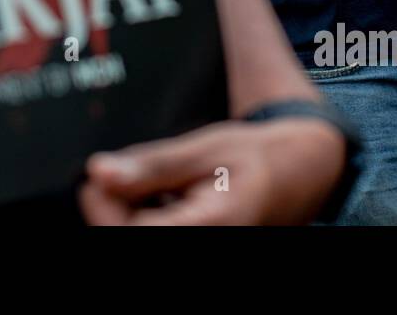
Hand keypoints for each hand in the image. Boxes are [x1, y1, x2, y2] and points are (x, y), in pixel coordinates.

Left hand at [79, 117, 346, 224]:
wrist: (298, 173)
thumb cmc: (255, 157)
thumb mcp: (202, 148)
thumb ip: (150, 166)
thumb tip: (99, 173)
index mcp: (209, 227)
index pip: (128, 234)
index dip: (103, 206)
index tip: (100, 175)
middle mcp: (208, 246)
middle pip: (128, 236)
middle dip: (117, 206)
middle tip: (127, 171)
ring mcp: (204, 248)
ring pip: (139, 236)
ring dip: (133, 213)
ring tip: (160, 183)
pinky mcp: (195, 246)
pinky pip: (156, 236)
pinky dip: (150, 218)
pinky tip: (167, 199)